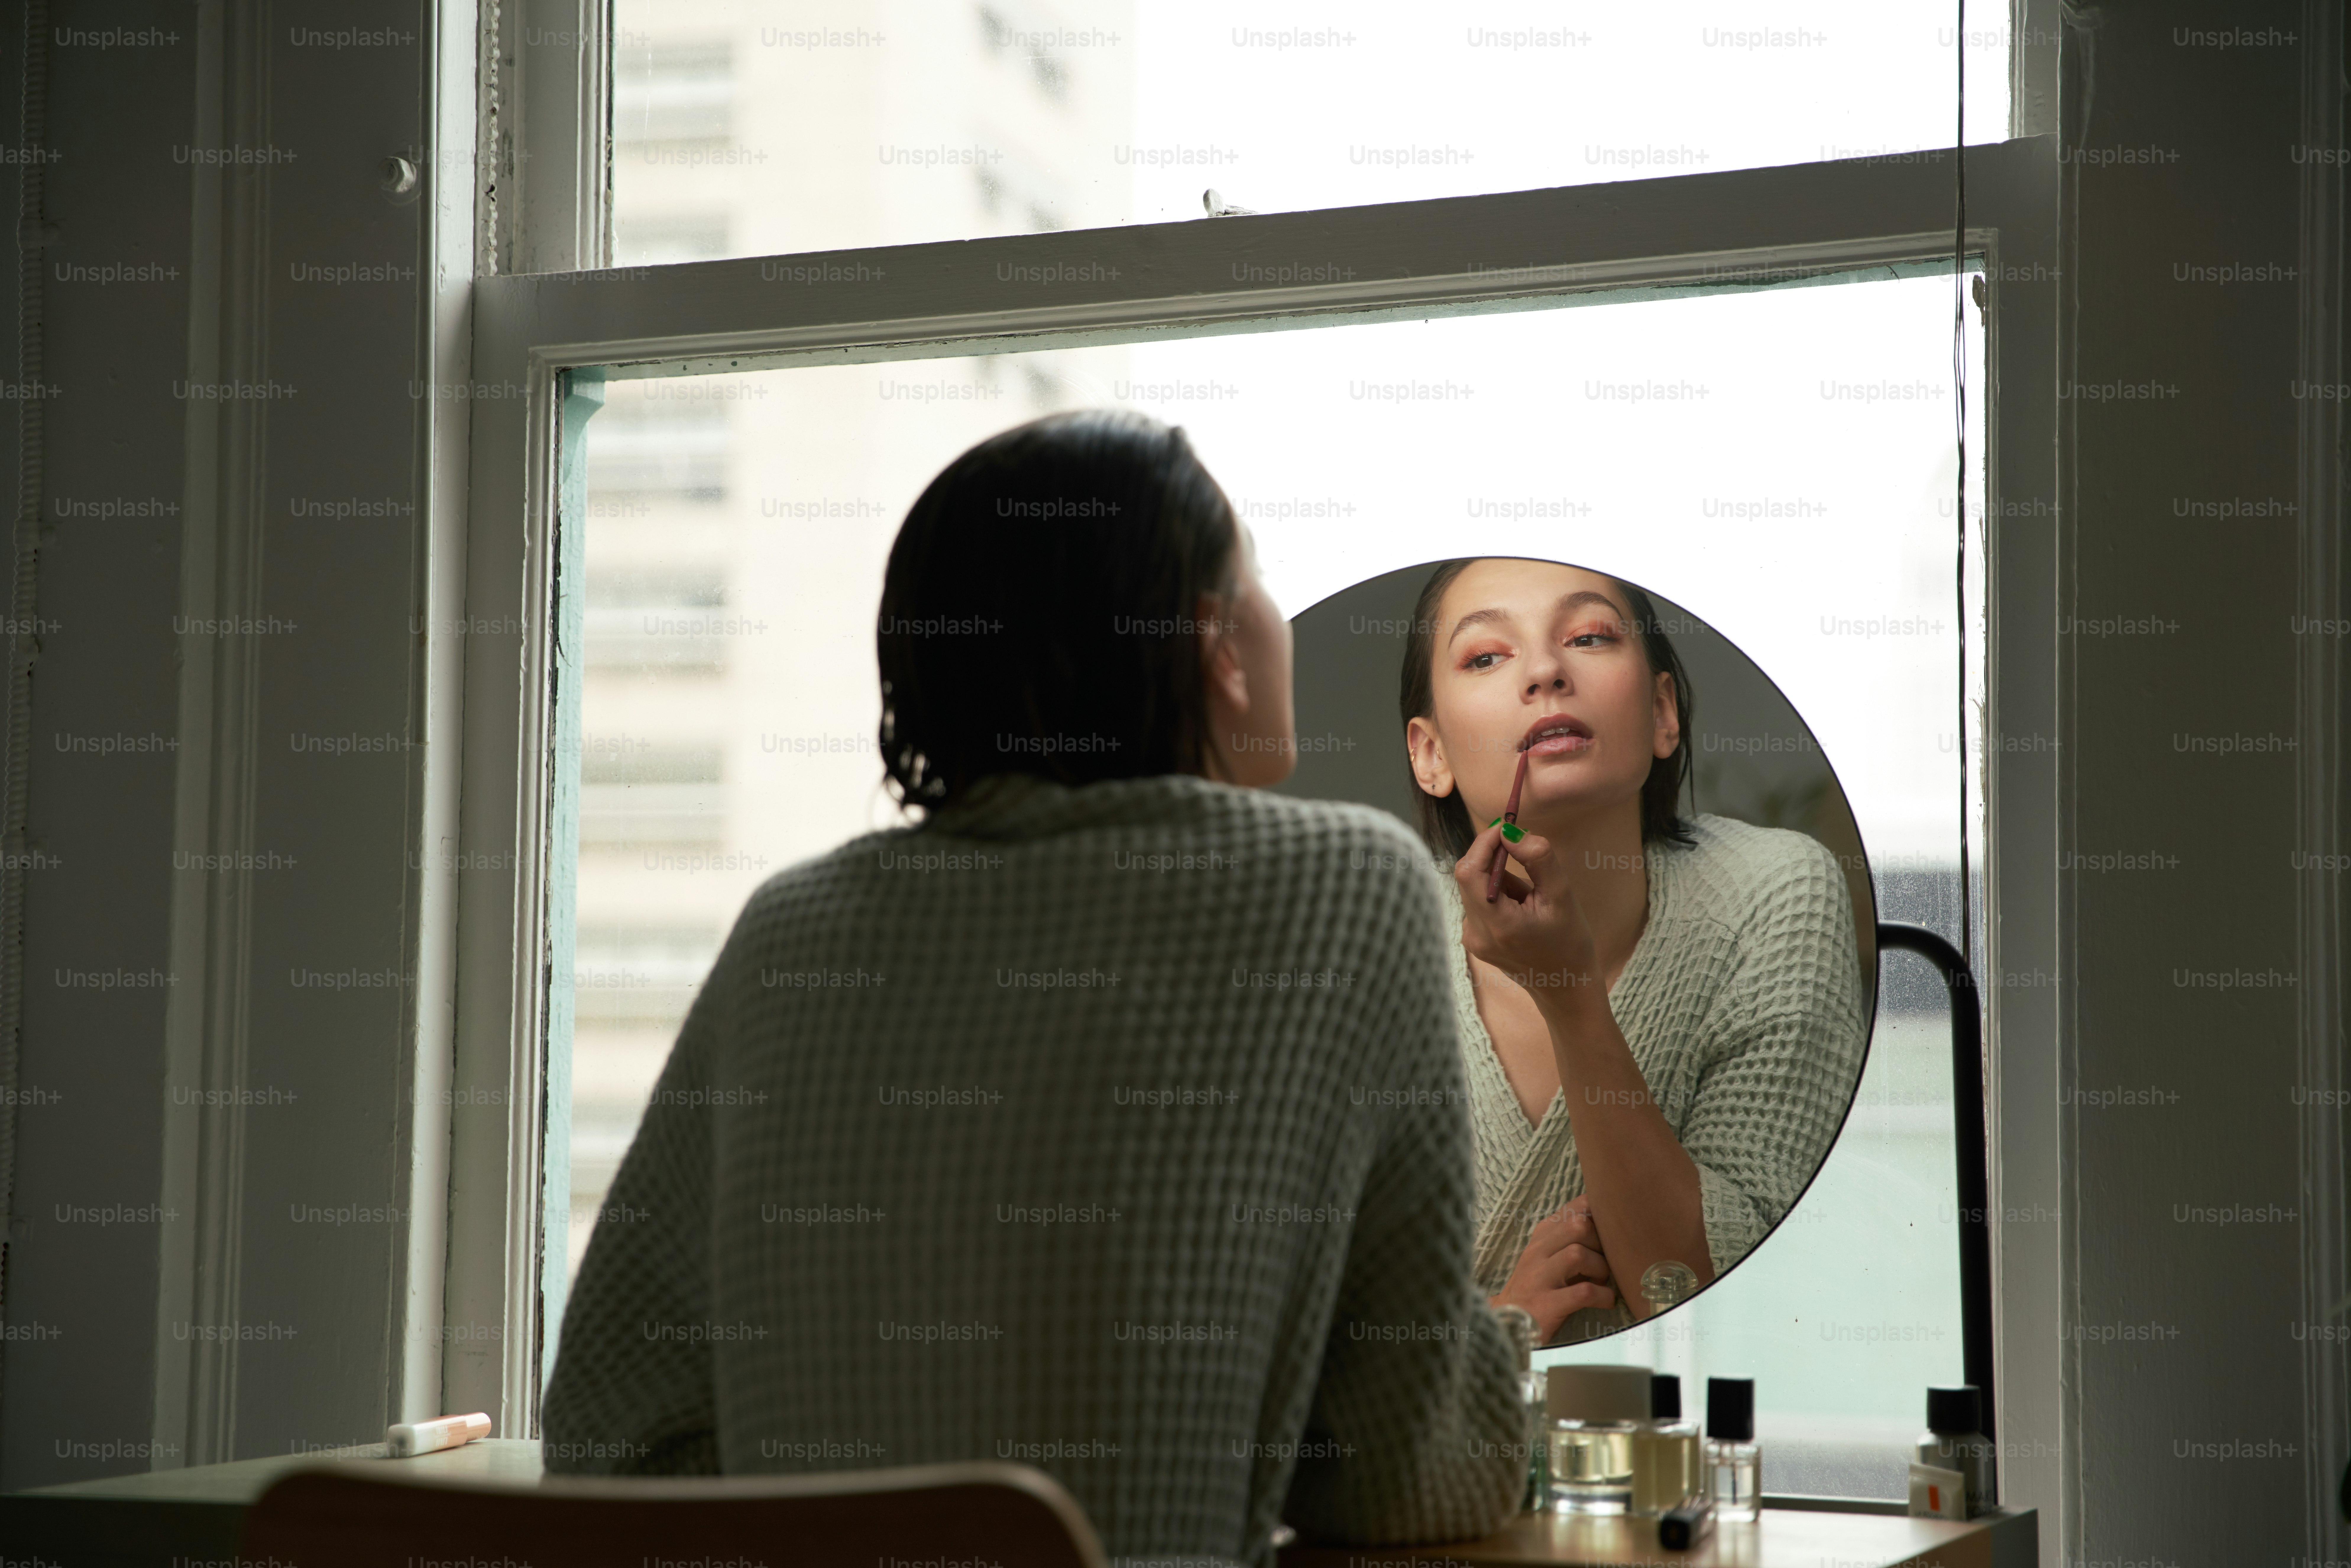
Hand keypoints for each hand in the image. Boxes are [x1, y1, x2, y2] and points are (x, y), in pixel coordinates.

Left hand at [1454, 819, 1599, 1000]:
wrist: (1565, 986)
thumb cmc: (1570, 942)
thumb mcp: (1562, 896)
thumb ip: (1537, 859)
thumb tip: (1510, 832)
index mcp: (1498, 925)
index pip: (1469, 871)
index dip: (1483, 843)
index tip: (1505, 827)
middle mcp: (1476, 934)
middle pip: (1468, 876)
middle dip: (1495, 861)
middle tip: (1527, 864)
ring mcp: (1472, 940)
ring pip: (1475, 887)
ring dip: (1500, 880)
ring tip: (1531, 899)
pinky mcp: (1474, 940)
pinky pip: (1478, 902)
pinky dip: (1497, 895)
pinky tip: (1521, 911)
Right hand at [1489, 1196, 1614, 1341]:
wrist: (1509, 1320)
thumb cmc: (1540, 1285)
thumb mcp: (1550, 1254)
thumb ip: (1572, 1237)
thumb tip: (1610, 1226)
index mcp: (1543, 1235)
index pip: (1575, 1208)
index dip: (1601, 1216)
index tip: (1611, 1233)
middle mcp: (1538, 1251)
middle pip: (1578, 1226)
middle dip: (1601, 1243)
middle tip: (1605, 1261)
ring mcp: (1539, 1277)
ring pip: (1577, 1254)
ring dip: (1600, 1268)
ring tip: (1601, 1281)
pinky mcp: (1546, 1304)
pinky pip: (1583, 1292)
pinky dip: (1602, 1296)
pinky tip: (1605, 1300)